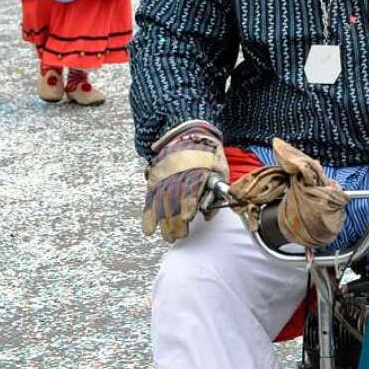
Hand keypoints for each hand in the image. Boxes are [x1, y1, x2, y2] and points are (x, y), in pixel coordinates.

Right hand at [142, 121, 228, 242]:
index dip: (188, 204)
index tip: (188, 218)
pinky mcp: (156, 178)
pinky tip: (148, 229)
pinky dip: (148, 215)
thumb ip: (217, 193)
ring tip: (167, 237)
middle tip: (177, 236)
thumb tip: (209, 216)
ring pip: (161, 202)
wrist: (189, 131)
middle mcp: (177, 174)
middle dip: (175, 220)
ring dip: (163, 221)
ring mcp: (164, 176)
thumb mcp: (220, 168)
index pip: (189, 189)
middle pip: (173, 199)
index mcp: (194, 170)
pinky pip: (150, 199)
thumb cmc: (207, 153)